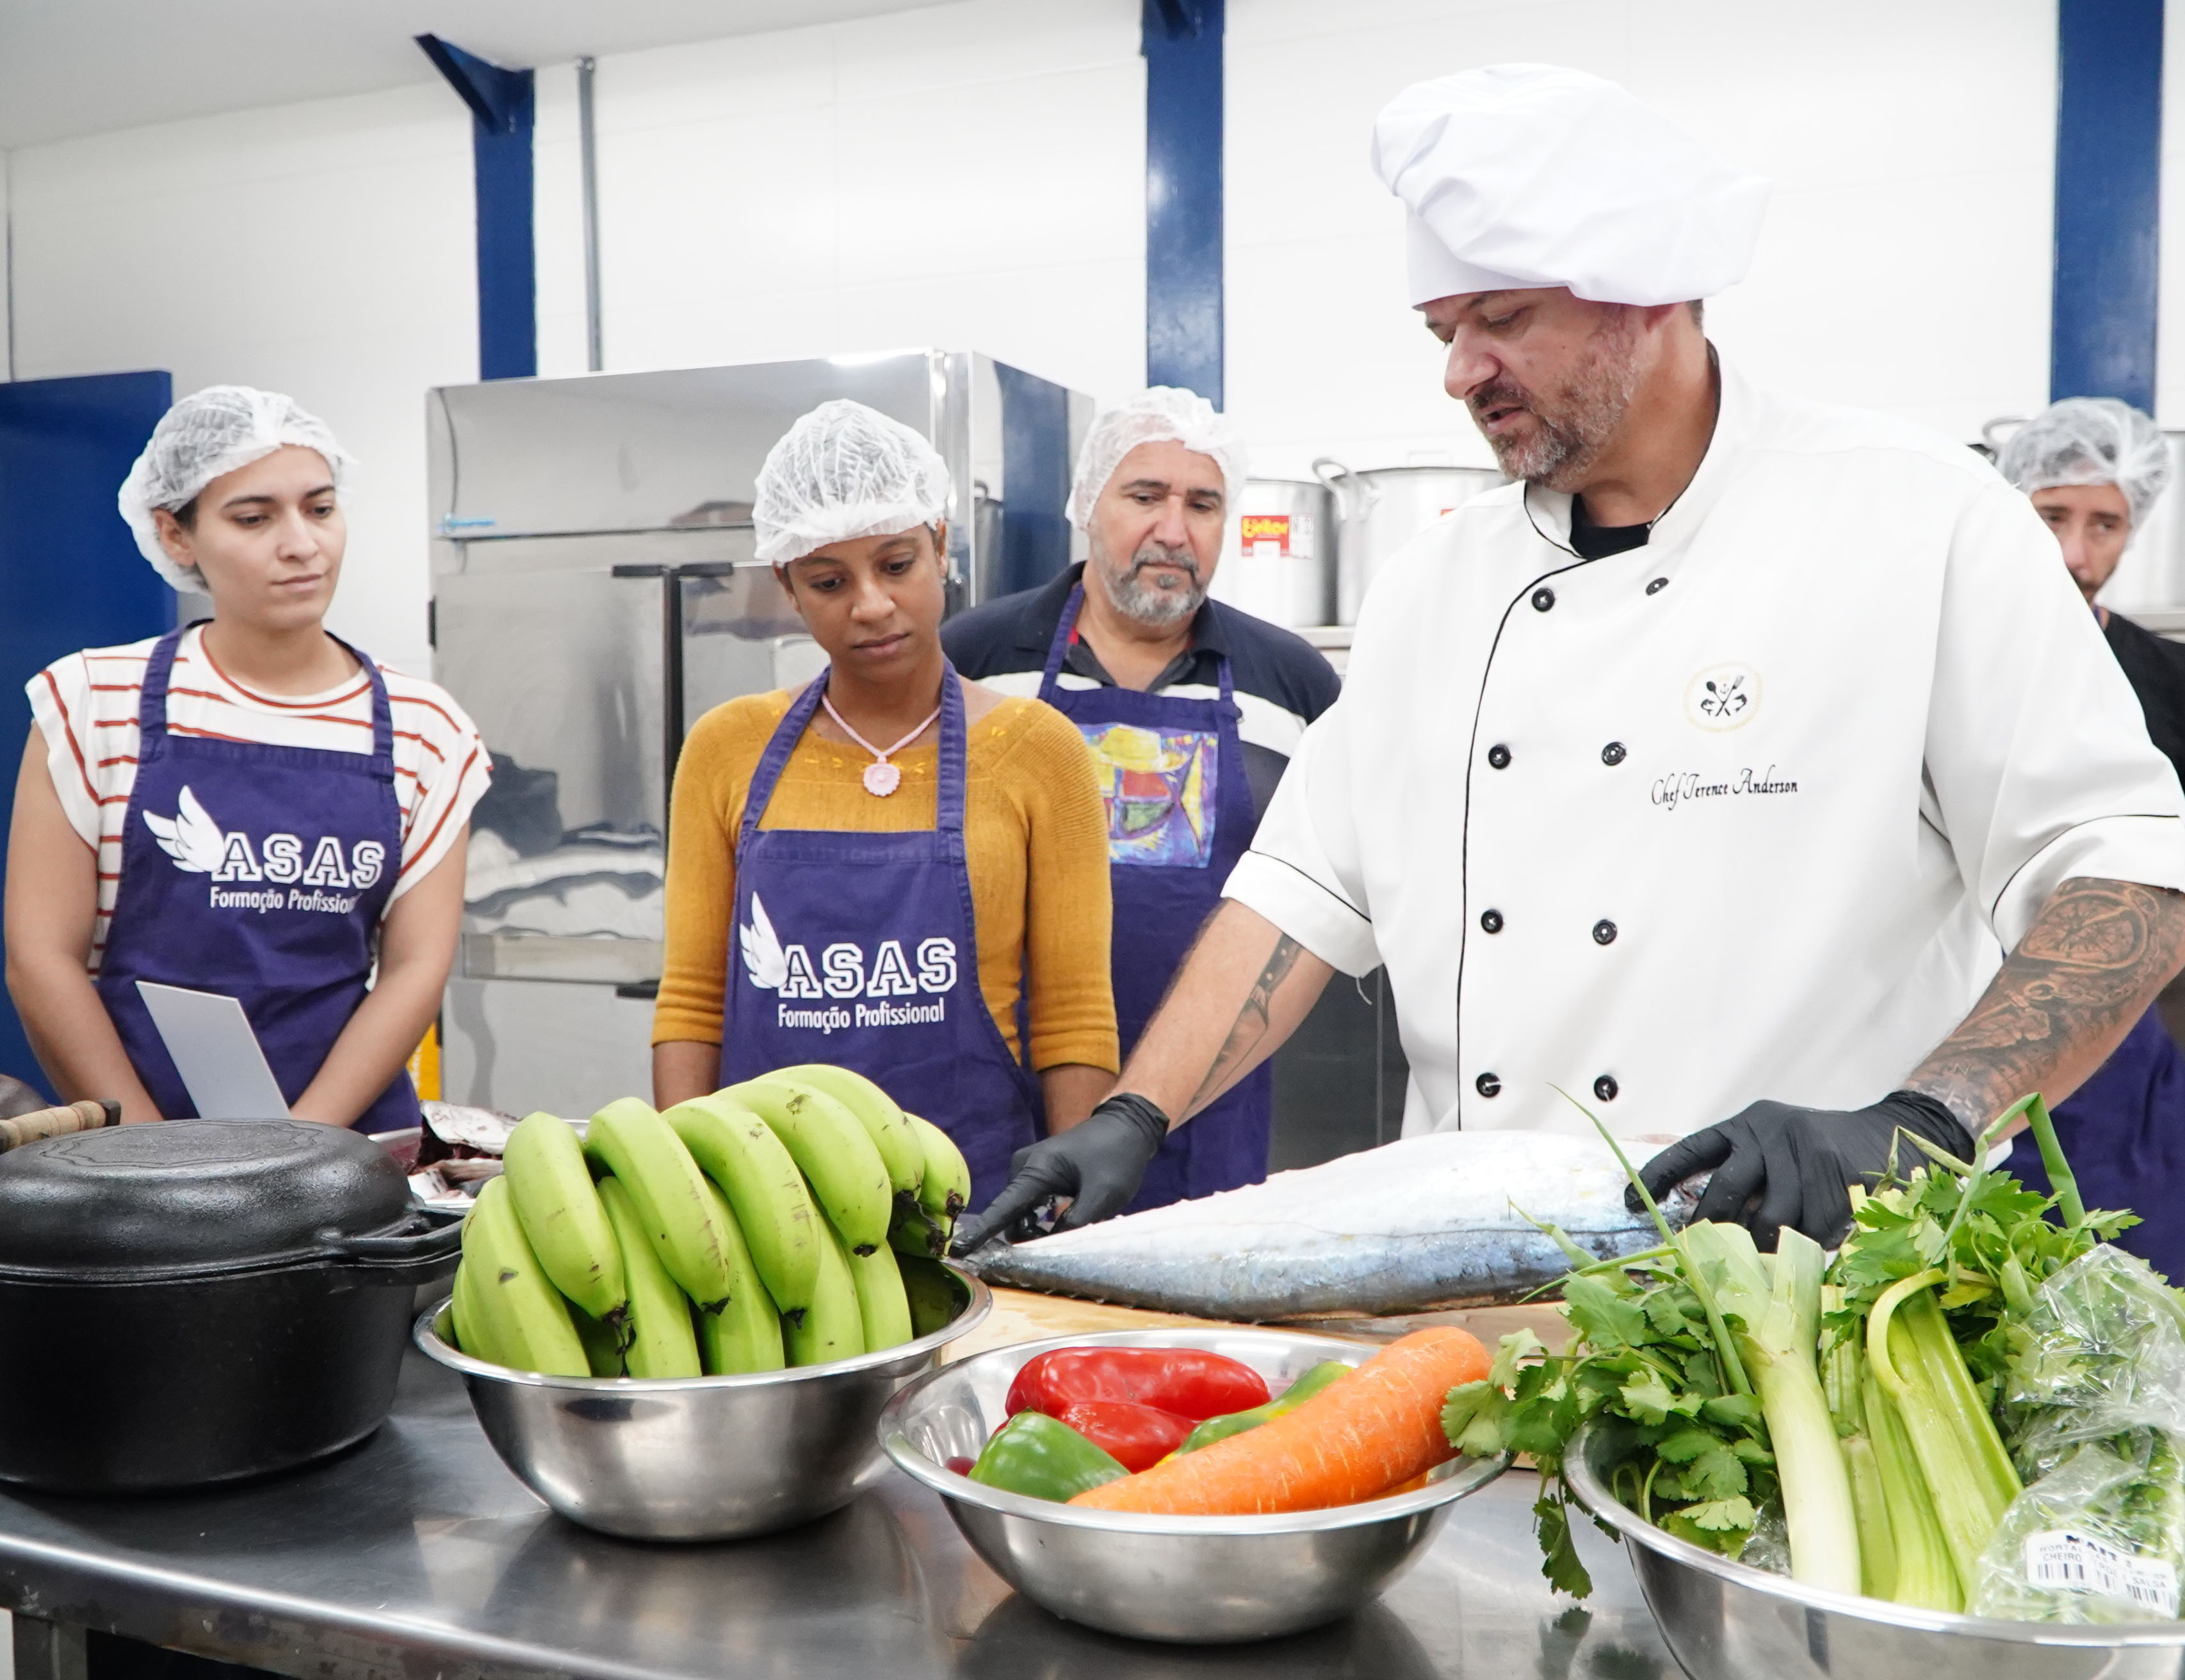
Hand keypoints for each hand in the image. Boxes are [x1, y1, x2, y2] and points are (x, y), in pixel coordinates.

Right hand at [950, 1094, 1170, 1252]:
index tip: (956, 1249)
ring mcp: (1029, 1171)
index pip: (1003, 1209)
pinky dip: (1047, 1218)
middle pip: (1014, 1219)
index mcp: (1036, 1170)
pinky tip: (1072, 1209)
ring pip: (1024, 1215)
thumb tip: (1047, 1246)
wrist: (1126, 1126)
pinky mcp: (1038, 1175)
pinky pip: (1032, 1207)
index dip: (981, 1232)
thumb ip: (1076, 1223)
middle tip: (1073, 1231)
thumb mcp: (1104, 1195)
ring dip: (1044, 1227)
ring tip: (1079, 1214)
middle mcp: (1024, 1169)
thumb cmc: (1116, 1155)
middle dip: (1034, 1237)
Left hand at [1629, 1090, 1973, 1249]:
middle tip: (1706, 1260)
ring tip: (1764, 1262)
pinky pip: (1812, 1227)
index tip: (1631, 1204)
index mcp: (1745, 1126)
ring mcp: (1803, 1150)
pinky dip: (1808, 1247)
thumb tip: (1699, 1232)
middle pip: (1726, 1193)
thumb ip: (1742, 1180)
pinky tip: (1811, 1248)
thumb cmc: (1821, 1154)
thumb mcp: (1774, 1151)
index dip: (1656, 1177)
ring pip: (1770, 1219)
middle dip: (1712, 1233)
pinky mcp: (1836, 1170)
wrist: (1895, 1133)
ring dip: (1765, 1249)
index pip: (1689, 1150)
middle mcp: (1768, 1132)